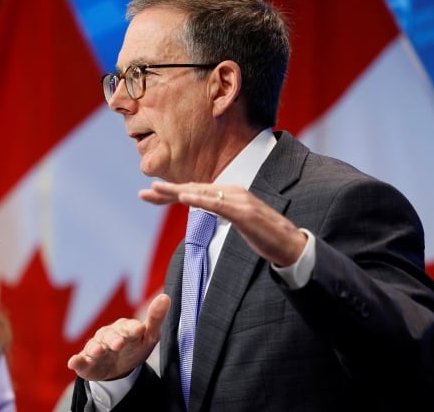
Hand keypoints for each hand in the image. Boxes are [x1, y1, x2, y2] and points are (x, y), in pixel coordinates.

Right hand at [67, 294, 170, 380]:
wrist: (119, 369)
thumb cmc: (135, 347)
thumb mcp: (149, 336)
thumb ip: (156, 319)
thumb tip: (165, 297)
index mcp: (125, 329)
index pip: (129, 327)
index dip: (133, 329)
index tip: (139, 329)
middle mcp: (108, 336)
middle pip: (110, 336)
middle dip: (114, 339)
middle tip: (119, 343)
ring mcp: (96, 349)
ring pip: (94, 346)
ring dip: (95, 348)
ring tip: (98, 352)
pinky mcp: (86, 363)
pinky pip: (80, 361)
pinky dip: (76, 361)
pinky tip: (73, 362)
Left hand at [140, 181, 306, 266]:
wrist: (290, 244)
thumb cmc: (264, 234)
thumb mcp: (237, 221)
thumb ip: (221, 211)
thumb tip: (205, 207)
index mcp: (228, 195)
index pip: (194, 191)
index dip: (171, 193)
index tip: (149, 195)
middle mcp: (232, 192)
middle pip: (193, 189)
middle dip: (167, 191)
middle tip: (144, 192)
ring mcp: (239, 201)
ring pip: (202, 193)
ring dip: (177, 191)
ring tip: (156, 189)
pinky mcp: (245, 213)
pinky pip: (218, 205)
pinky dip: (200, 199)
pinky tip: (185, 197)